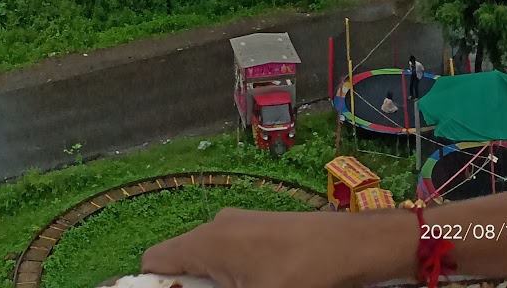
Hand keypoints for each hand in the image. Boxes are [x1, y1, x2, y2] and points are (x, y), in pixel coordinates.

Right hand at [142, 205, 418, 287]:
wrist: (353, 248)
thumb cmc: (302, 275)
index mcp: (208, 240)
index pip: (154, 261)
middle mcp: (218, 226)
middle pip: (182, 266)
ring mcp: (241, 225)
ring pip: (209, 265)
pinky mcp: (261, 231)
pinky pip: (231, 260)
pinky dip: (234, 281)